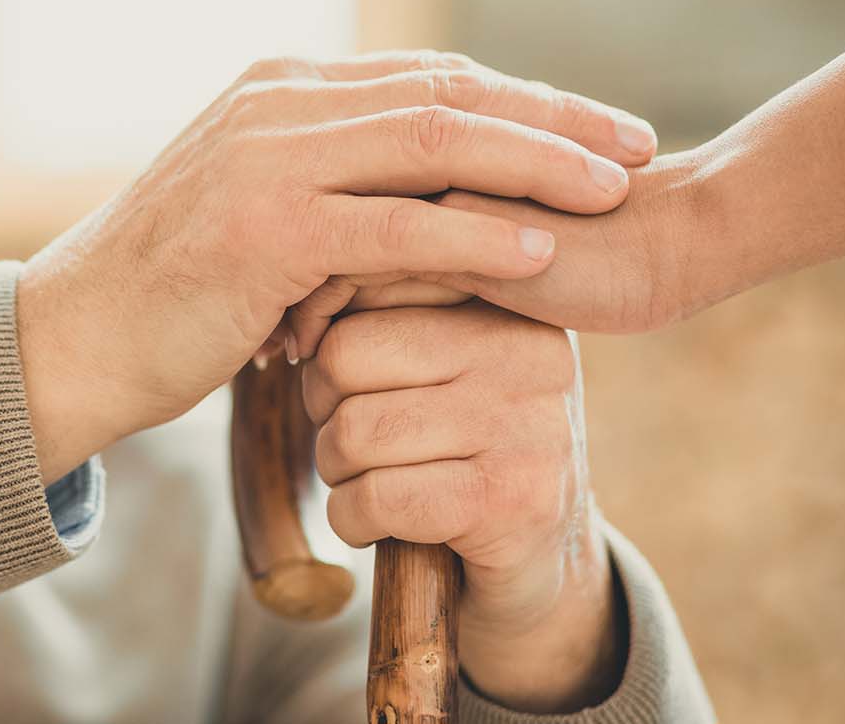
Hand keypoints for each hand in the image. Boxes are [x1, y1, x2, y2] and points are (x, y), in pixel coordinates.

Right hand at [17, 51, 657, 482]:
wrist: (75, 339)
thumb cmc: (173, 290)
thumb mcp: (254, 208)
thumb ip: (328, 178)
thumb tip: (417, 187)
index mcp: (281, 89)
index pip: (429, 77)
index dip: (523, 100)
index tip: (598, 131)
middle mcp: (278, 104)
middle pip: (448, 94)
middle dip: (556, 120)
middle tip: (639, 147)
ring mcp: (269, 158)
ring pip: (434, 143)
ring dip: (538, 165)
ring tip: (616, 192)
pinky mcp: (266, 228)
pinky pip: (397, 225)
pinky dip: (476, 234)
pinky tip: (540, 251)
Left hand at [304, 301, 624, 712]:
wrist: (544, 565)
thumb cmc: (466, 452)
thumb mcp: (445, 365)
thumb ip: (388, 314)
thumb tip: (300, 302)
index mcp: (509, 302)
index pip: (369, 280)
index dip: (327, 342)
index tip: (346, 385)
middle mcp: (530, 350)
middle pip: (345, 356)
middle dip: (324, 412)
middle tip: (356, 444)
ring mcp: (527, 426)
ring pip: (354, 431)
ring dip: (337, 472)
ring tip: (373, 481)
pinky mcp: (510, 501)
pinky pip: (376, 498)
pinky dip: (351, 520)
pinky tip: (379, 525)